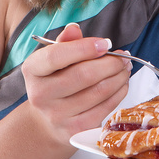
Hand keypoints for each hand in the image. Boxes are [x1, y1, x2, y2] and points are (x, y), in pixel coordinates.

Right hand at [21, 23, 130, 143]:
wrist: (47, 121)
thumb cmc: (55, 82)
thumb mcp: (54, 60)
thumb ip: (65, 43)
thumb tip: (74, 28)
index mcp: (33, 70)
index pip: (56, 56)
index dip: (84, 48)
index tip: (106, 43)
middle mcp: (40, 94)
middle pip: (83, 75)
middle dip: (110, 63)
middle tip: (123, 57)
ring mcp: (56, 115)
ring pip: (98, 91)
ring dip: (119, 77)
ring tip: (125, 68)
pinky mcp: (74, 130)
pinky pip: (105, 108)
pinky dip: (119, 93)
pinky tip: (122, 84)